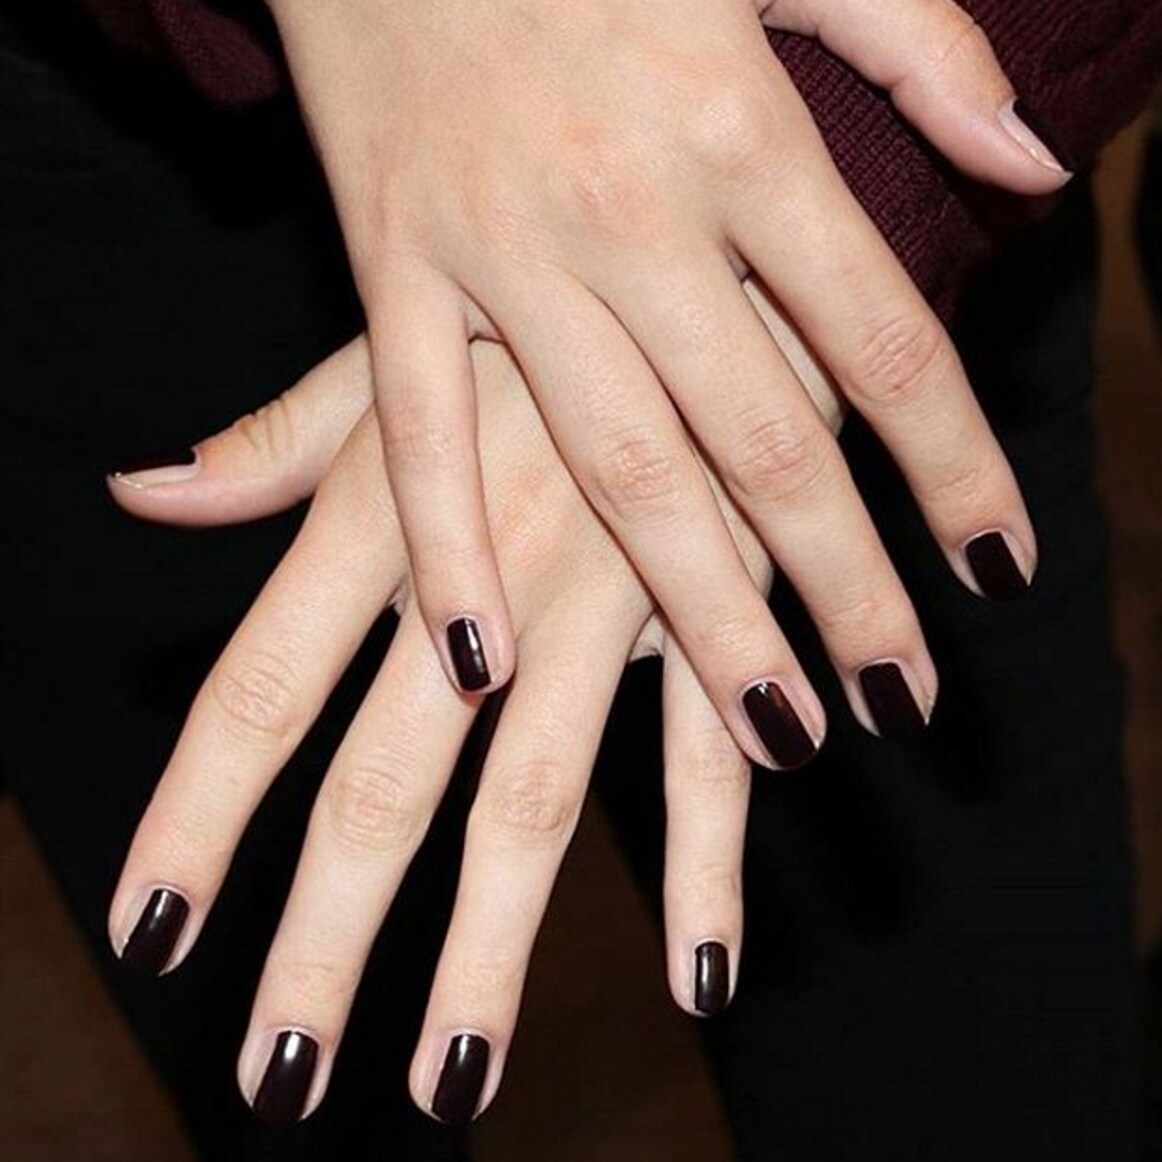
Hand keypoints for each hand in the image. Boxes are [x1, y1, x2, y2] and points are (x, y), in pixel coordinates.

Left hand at [108, 282, 837, 1125]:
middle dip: (322, 939)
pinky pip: (708, 760)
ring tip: (446, 1083)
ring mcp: (609, 606)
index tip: (152, 935)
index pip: (260, 689)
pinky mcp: (724, 620)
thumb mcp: (401, 341)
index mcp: (388, 508)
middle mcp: (485, 578)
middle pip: (381, 784)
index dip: (196, 817)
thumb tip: (141, 494)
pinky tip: (698, 976)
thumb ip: (280, 442)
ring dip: (487, 951)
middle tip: (277, 1083)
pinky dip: (707, 868)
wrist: (722, 256)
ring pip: (532, 801)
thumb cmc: (546, 300)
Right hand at [235, 0, 1066, 767]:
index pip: (885, 344)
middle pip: (767, 443)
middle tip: (901, 703)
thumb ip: (920, 50)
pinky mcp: (391, 267)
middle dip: (846, 588)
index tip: (996, 573)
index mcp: (745, 132)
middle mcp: (634, 212)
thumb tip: (1030, 165)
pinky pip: (419, 435)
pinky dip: (445, 553)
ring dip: (701, 616)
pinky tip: (486, 670)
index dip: (956, 469)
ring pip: (620, 469)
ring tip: (775, 732)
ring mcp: (505, 252)